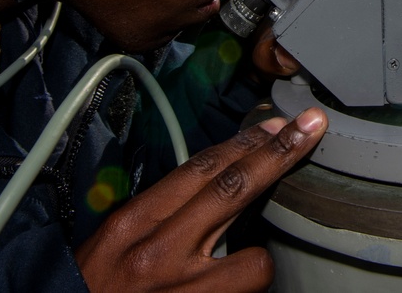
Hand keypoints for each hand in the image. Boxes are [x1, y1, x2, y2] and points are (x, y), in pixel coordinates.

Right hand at [75, 108, 326, 291]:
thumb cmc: (91, 289)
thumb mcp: (113, 244)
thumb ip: (156, 215)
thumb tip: (205, 188)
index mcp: (131, 223)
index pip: (198, 168)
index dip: (242, 143)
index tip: (273, 125)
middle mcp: (156, 250)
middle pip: (231, 188)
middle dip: (277, 154)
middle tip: (310, 129)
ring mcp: (182, 288)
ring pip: (254, 254)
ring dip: (263, 252)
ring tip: (254, 256)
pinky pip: (248, 288)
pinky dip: (251, 281)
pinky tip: (241, 284)